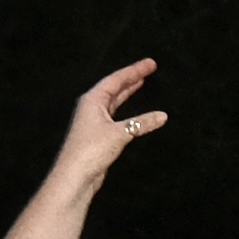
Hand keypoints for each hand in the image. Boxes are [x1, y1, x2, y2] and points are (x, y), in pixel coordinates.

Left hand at [48, 58, 166, 200]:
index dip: (134, 71)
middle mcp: (92, 107)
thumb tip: (162, 116)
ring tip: (140, 83)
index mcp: (93, 100)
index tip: (150, 64)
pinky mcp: (99, 134)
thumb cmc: (91, 150)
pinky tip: (134, 112)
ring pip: (114, 101)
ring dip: (127, 92)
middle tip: (148, 69)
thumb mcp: (120, 133)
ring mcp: (94, 121)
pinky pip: (115, 115)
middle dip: (132, 78)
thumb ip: (142, 123)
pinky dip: (127, 110)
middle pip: (115, 87)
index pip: (116, 80)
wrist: (76, 175)